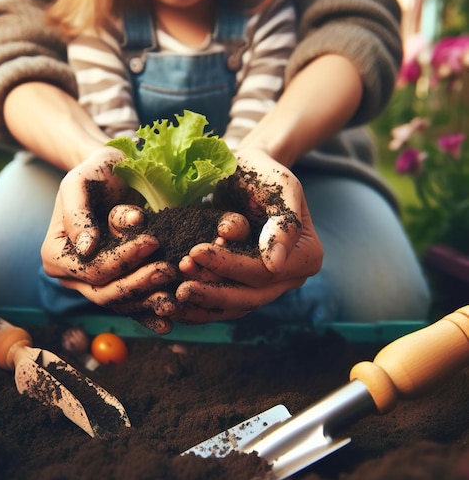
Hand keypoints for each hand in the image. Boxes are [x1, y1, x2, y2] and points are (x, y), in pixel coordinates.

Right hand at [40, 148, 178, 331]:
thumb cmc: (96, 174)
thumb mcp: (79, 183)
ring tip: (175, 297)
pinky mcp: (117, 286)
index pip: (90, 269)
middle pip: (105, 292)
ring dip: (148, 303)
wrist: (117, 174)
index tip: (152, 242)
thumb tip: (85, 248)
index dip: (121, 261)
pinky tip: (170, 319)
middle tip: (169, 269)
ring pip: (121, 304)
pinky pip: (132, 307)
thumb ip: (77, 214)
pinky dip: (150, 314)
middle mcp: (72, 276)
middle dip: (139, 283)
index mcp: (55, 255)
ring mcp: (95, 285)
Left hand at [175, 149, 322, 322]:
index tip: (196, 251)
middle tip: (180, 282)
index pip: (264, 271)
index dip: (230, 265)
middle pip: (250, 295)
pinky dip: (200, 307)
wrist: (245, 172)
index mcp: (307, 256)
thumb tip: (276, 264)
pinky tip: (174, 304)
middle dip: (212, 290)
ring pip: (235, 305)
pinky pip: (224, 304)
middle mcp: (290, 278)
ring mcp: (268, 286)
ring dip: (203, 303)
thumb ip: (284, 223)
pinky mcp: (245, 286)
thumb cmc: (263, 173)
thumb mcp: (281, 187)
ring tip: (173, 293)